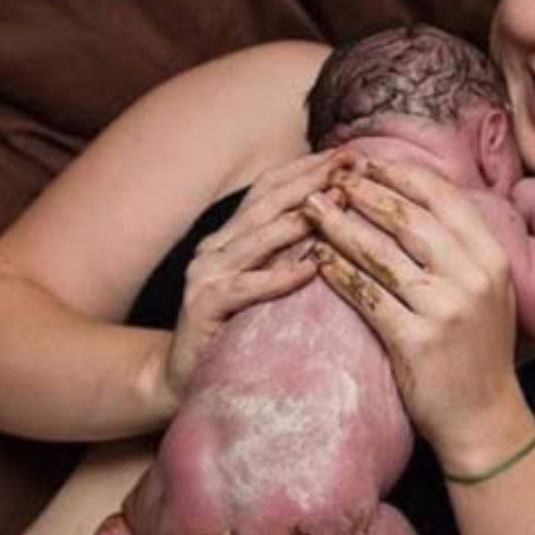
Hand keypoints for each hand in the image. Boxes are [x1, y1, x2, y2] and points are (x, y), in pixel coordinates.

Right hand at [162, 150, 358, 399]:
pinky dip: (281, 276)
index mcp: (232, 235)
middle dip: (313, 179)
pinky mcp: (205, 306)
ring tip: (338, 201)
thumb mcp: (265, 283)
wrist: (182, 378)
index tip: (351, 156)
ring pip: (259, 237)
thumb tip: (338, 219)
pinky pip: (248, 287)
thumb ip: (288, 251)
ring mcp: (207, 274)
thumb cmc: (235, 330)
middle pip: (269, 202)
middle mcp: (217, 246)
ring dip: (302, 218)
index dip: (310, 168)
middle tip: (352, 163)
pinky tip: (312, 267)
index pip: (273, 189)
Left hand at [302, 159, 534, 475]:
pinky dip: (338, 273)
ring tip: (312, 209)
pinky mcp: (415, 340)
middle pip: (408, 219)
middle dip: (364, 193)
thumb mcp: (491, 291)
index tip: (368, 163)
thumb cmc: (479, 351)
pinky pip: (367, 296)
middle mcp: (472, 277)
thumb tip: (419, 201)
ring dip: (341, 227)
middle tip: (331, 178)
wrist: (485, 417)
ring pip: (381, 253)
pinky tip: (317, 259)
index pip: (443, 199)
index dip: (402, 176)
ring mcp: (445, 309)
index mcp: (492, 258)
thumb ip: (464, 248)